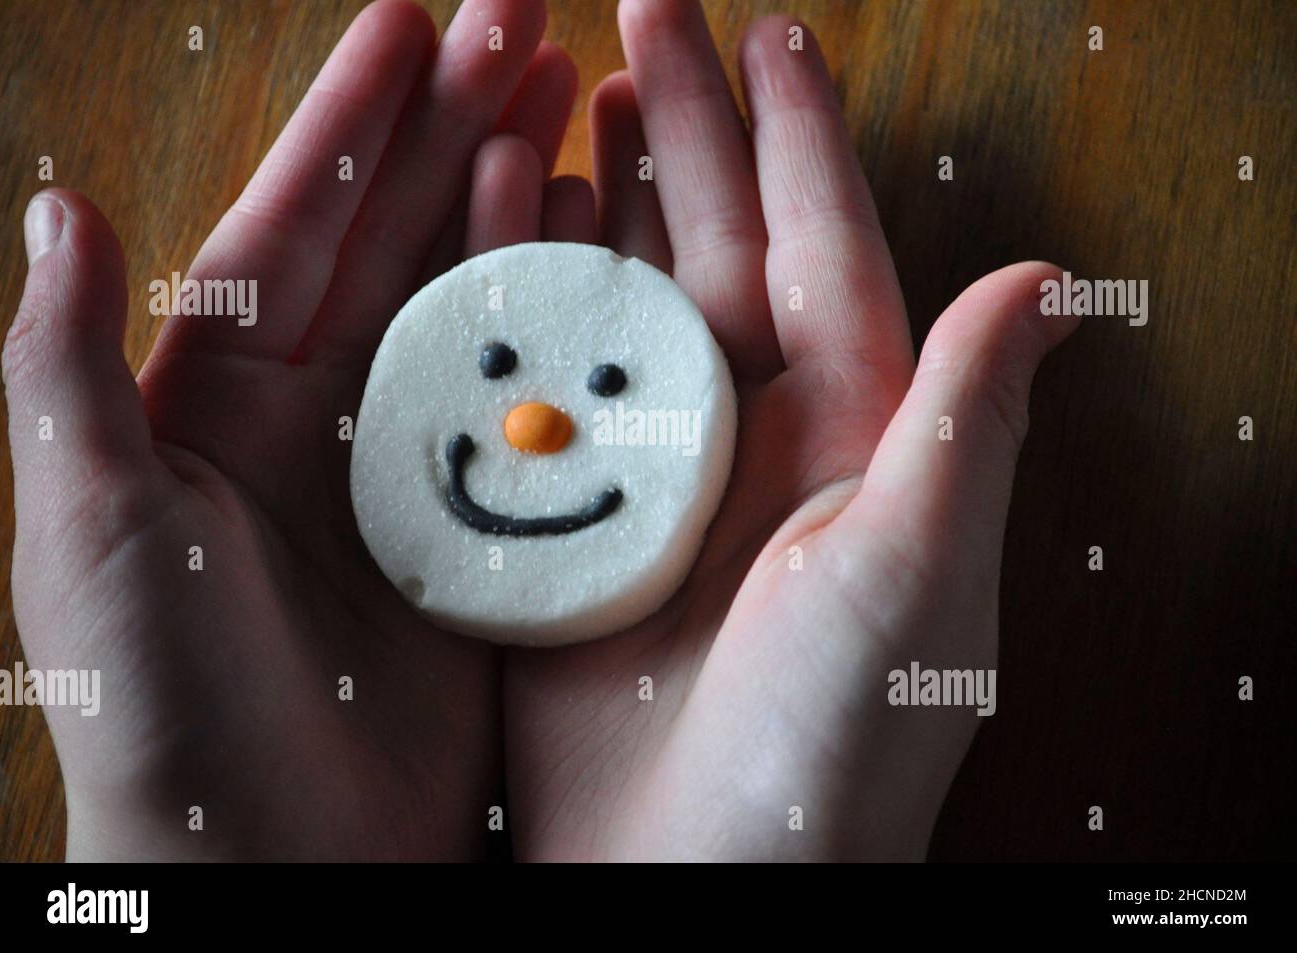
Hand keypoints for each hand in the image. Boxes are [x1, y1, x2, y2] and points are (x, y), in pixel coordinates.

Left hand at [4, 0, 576, 859]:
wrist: (275, 861)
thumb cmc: (160, 705)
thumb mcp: (93, 530)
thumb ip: (64, 371)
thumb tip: (62, 207)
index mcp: (219, 404)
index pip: (287, 228)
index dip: (347, 122)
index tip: (406, 22)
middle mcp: (319, 421)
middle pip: (392, 244)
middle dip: (452, 128)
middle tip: (524, 29)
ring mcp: (412, 471)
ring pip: (469, 309)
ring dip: (515, 202)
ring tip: (571, 107)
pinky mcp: (484, 530)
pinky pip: (528, 406)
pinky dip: (563, 328)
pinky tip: (599, 255)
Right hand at [503, 0, 1078, 859]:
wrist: (698, 878)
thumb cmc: (832, 745)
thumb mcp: (915, 574)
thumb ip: (966, 420)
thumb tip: (1046, 277)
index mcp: (852, 438)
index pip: (828, 252)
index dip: (801, 140)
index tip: (773, 35)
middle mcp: (754, 440)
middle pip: (718, 251)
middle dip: (686, 133)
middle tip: (640, 18)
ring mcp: (658, 475)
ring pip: (625, 303)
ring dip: (598, 198)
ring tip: (560, 102)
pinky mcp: (574, 522)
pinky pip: (544, 386)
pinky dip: (518, 305)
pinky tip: (494, 236)